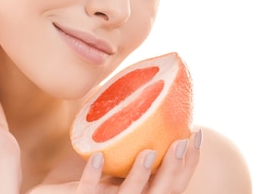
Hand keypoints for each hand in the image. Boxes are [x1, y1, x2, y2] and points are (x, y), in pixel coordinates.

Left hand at [29, 130, 201, 193]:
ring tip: (147, 152)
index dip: (190, 162)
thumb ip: (125, 142)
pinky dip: (93, 177)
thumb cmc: (82, 180)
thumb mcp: (111, 161)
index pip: (174, 183)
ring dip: (140, 175)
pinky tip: (97, 157)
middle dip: (174, 170)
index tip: (197, 132)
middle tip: (181, 141)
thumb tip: (137, 95)